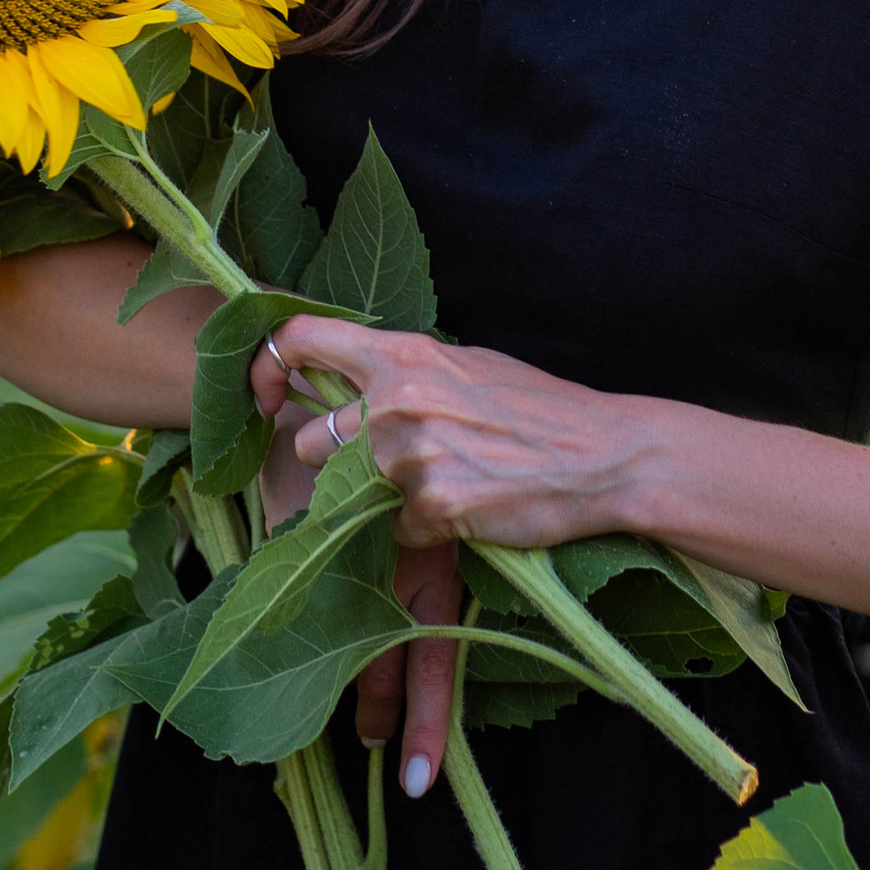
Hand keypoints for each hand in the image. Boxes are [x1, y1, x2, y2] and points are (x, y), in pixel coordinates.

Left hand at [256, 318, 634, 547]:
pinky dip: (425, 529)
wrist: (604, 455)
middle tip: (392, 465)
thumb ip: (408, 372)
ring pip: (350, 492)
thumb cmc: (541, 410)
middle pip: (313, 438)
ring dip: (382, 497)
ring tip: (443, 484)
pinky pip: (397, 530)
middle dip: (339, 460)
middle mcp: (395, 399)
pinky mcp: (430, 507)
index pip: (300, 339)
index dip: (266, 365)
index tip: (265, 395)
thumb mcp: (469, 366)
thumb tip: (362, 381)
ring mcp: (409, 456)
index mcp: (403, 355)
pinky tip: (468, 510)